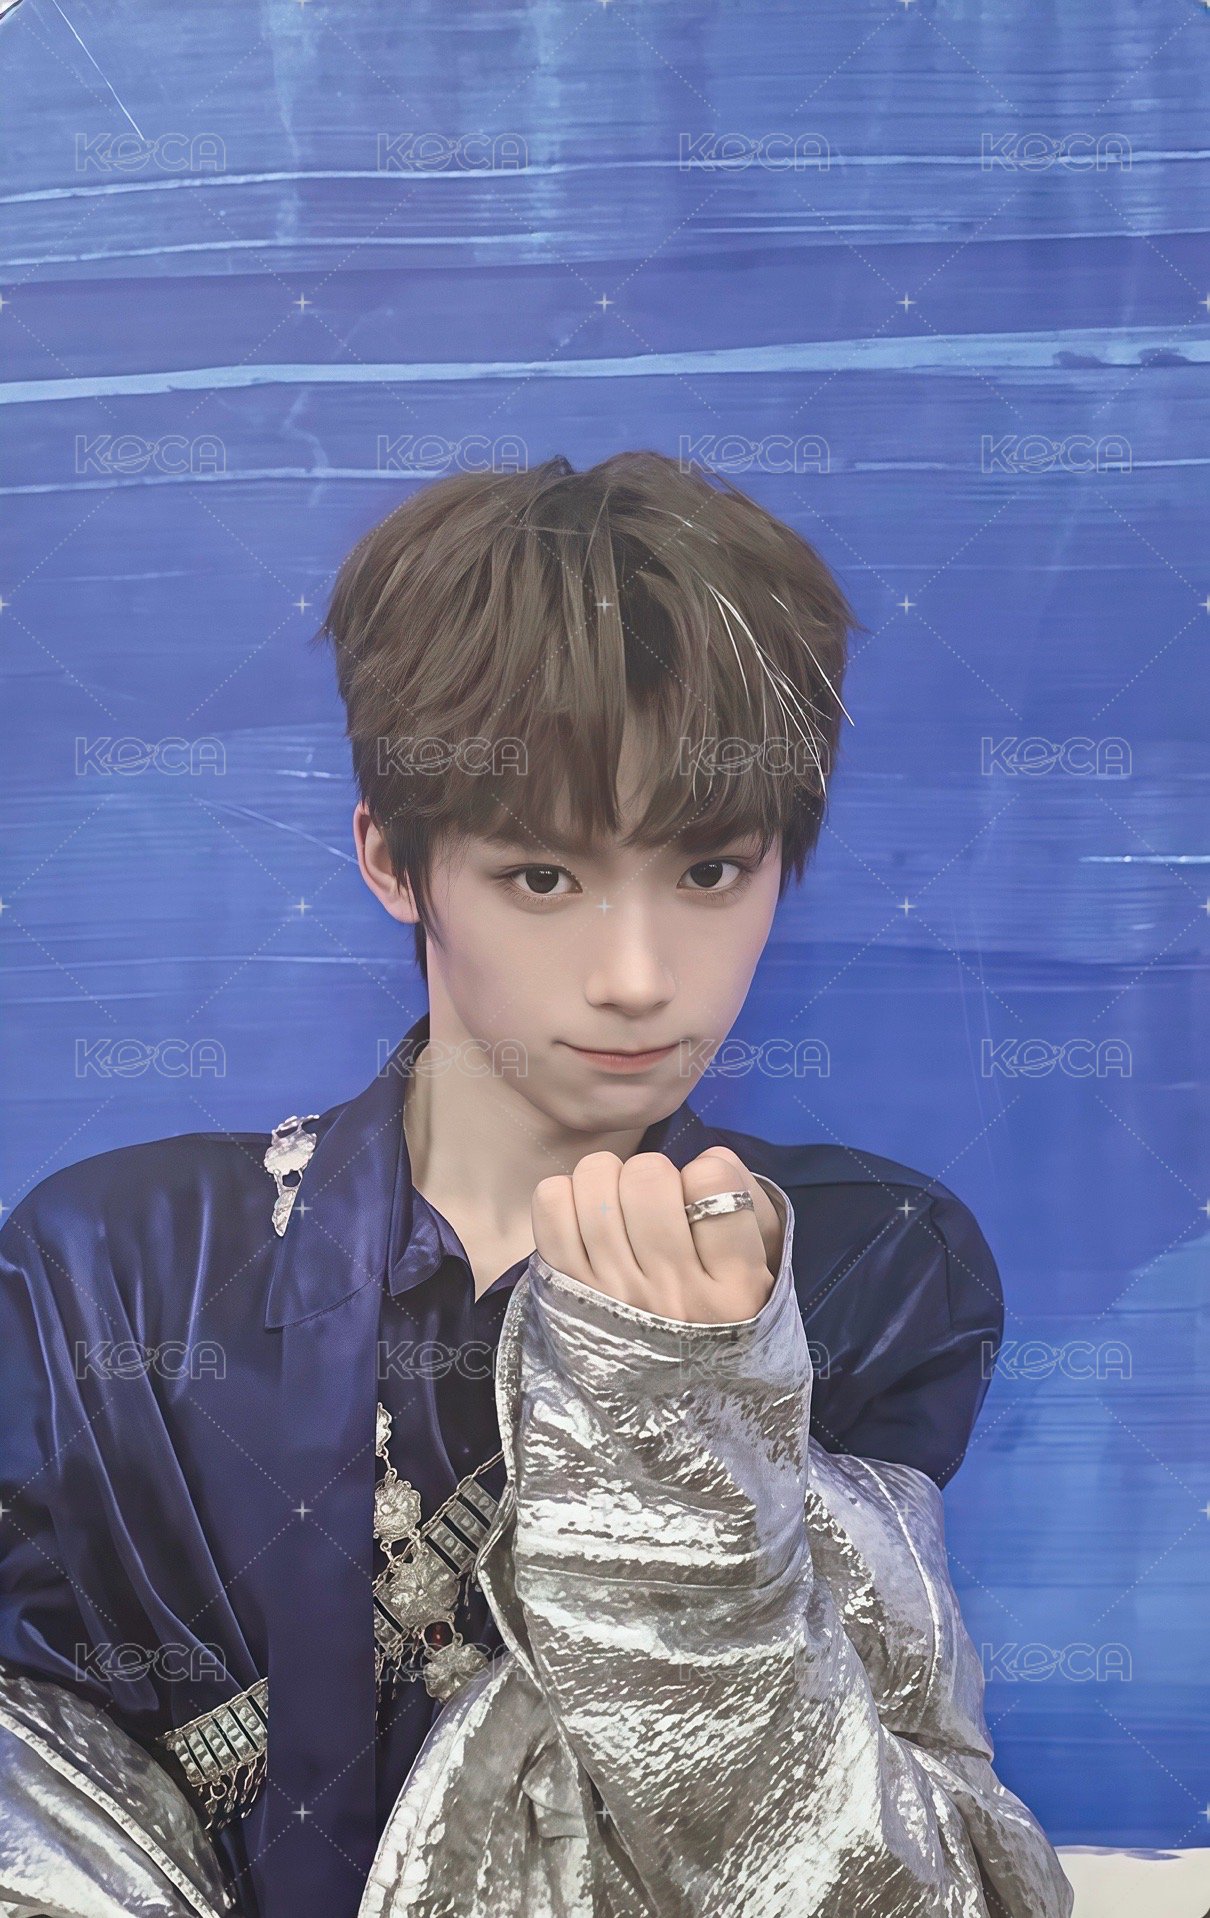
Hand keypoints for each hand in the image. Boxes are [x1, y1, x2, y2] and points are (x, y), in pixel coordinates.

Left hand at [531, 1145, 783, 1323]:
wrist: (668, 1414)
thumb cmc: (718, 1322)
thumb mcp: (760, 1276)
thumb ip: (746, 1207)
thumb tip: (709, 1161)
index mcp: (735, 1289)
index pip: (713, 1183)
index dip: (707, 1174)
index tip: (704, 1201)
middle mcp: (672, 1294)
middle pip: (648, 1177)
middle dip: (654, 1173)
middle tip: (657, 1201)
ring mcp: (613, 1295)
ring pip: (596, 1182)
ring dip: (609, 1178)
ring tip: (618, 1205)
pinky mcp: (565, 1291)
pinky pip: (552, 1203)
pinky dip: (566, 1192)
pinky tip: (583, 1213)